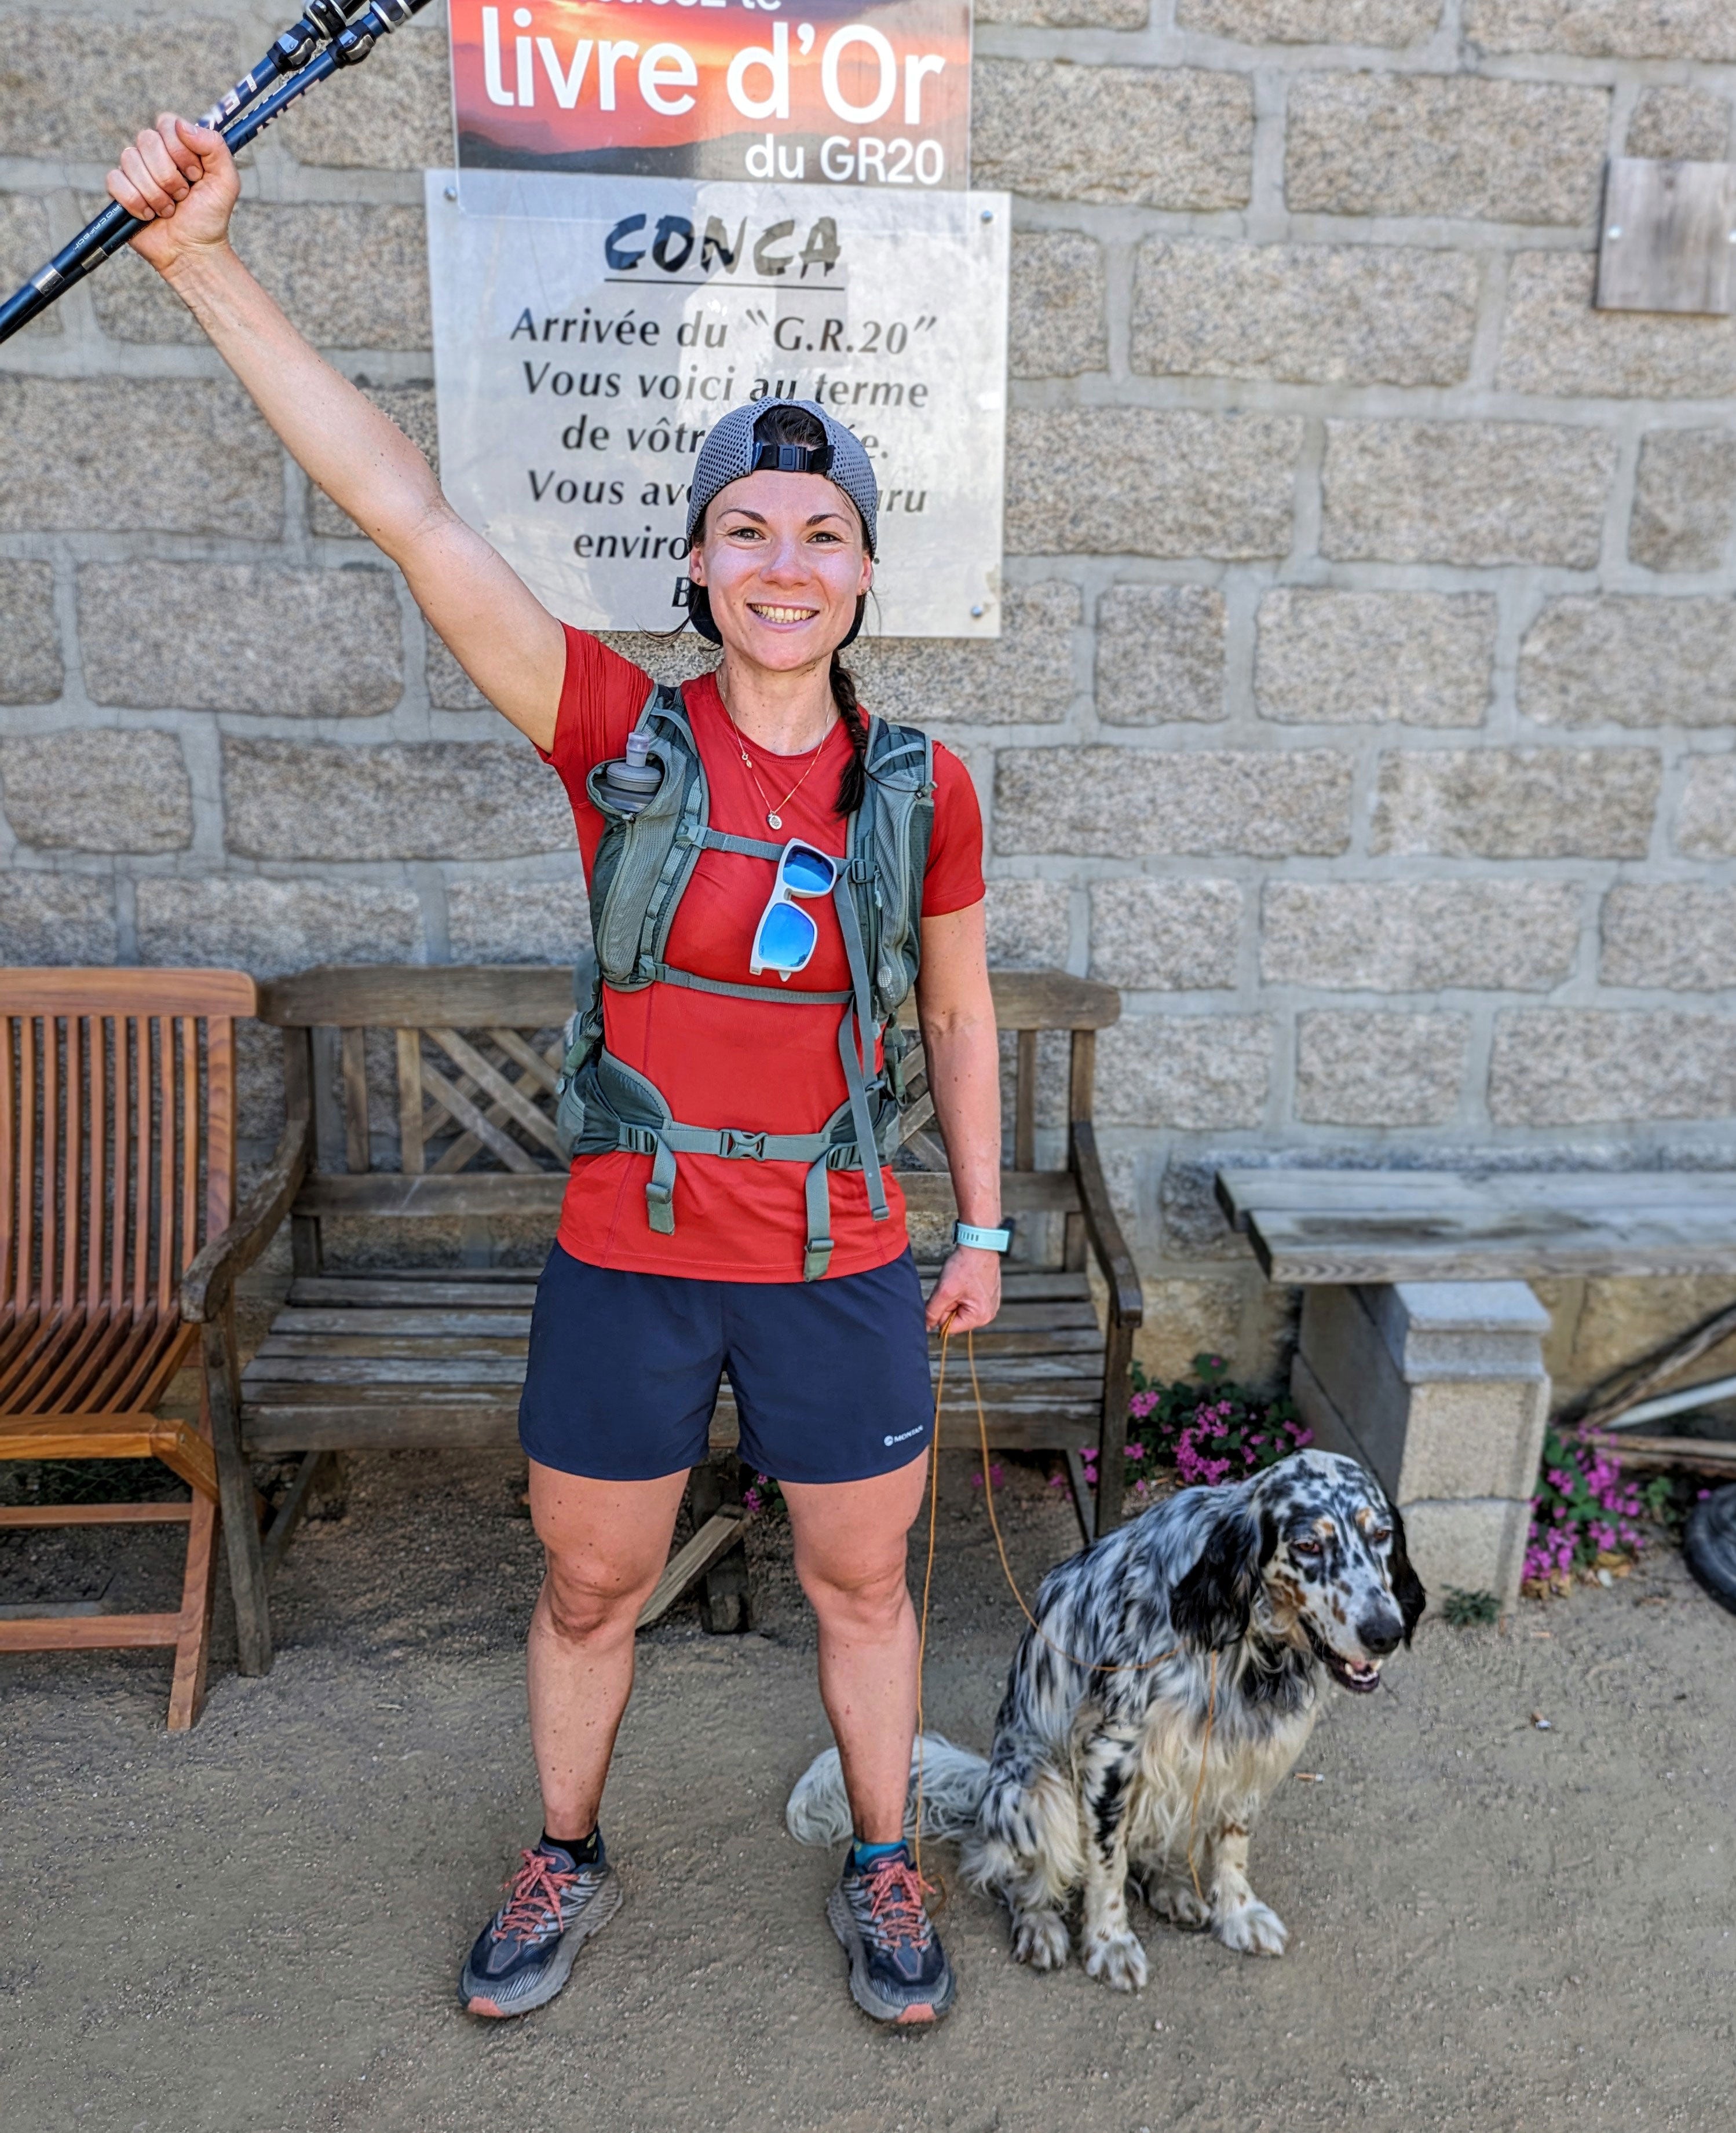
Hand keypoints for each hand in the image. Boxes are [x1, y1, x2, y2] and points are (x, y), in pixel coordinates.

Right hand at [107, 113, 239, 273]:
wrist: (194, 251)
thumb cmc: (210, 216)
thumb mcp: (226, 180)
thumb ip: (214, 146)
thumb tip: (182, 125)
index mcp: (177, 145)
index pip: (166, 123)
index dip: (180, 150)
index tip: (195, 174)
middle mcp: (153, 153)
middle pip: (147, 140)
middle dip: (169, 175)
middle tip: (183, 196)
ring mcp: (134, 171)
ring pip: (131, 160)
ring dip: (156, 193)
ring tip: (169, 209)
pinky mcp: (118, 191)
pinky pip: (115, 181)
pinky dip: (136, 202)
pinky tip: (149, 215)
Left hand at [924, 1245, 1000, 1335]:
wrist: (979, 1245)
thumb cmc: (965, 1265)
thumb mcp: (944, 1291)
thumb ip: (932, 1312)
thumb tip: (925, 1328)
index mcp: (980, 1317)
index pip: (949, 1328)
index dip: (941, 1312)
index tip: (945, 1295)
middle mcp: (988, 1315)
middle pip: (955, 1319)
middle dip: (949, 1304)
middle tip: (953, 1287)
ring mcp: (989, 1306)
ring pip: (960, 1309)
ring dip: (955, 1298)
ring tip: (960, 1282)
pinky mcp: (988, 1297)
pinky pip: (968, 1302)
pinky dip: (962, 1293)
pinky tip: (965, 1281)